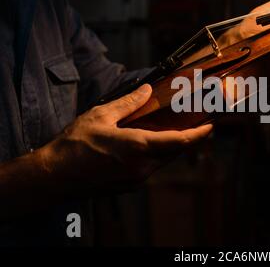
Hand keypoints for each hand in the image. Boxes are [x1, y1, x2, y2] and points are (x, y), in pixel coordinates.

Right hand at [39, 84, 212, 194]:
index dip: (199, 134)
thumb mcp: (101, 116)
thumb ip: (128, 103)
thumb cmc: (74, 146)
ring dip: (173, 146)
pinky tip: (154, 143)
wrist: (54, 176)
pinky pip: (152, 167)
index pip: (179, 142)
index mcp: (137, 148)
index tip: (211, 126)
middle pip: (175, 151)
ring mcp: (136, 178)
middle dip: (190, 138)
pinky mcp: (130, 184)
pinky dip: (159, 154)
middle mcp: (141, 167)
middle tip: (198, 123)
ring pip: (164, 160)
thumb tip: (147, 90)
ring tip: (178, 130)